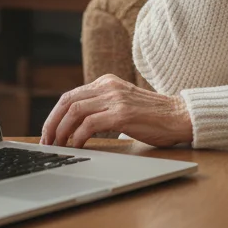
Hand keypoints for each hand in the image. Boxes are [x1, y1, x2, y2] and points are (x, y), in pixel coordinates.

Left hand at [40, 74, 192, 148]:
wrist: (180, 116)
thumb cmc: (153, 116)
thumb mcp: (123, 103)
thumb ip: (103, 107)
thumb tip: (76, 127)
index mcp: (106, 82)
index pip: (70, 96)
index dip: (54, 115)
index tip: (48, 132)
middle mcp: (108, 86)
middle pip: (67, 101)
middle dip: (52, 123)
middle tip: (46, 141)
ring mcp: (115, 99)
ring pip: (74, 111)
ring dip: (61, 131)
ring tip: (58, 146)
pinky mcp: (122, 114)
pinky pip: (90, 124)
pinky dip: (78, 136)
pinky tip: (77, 146)